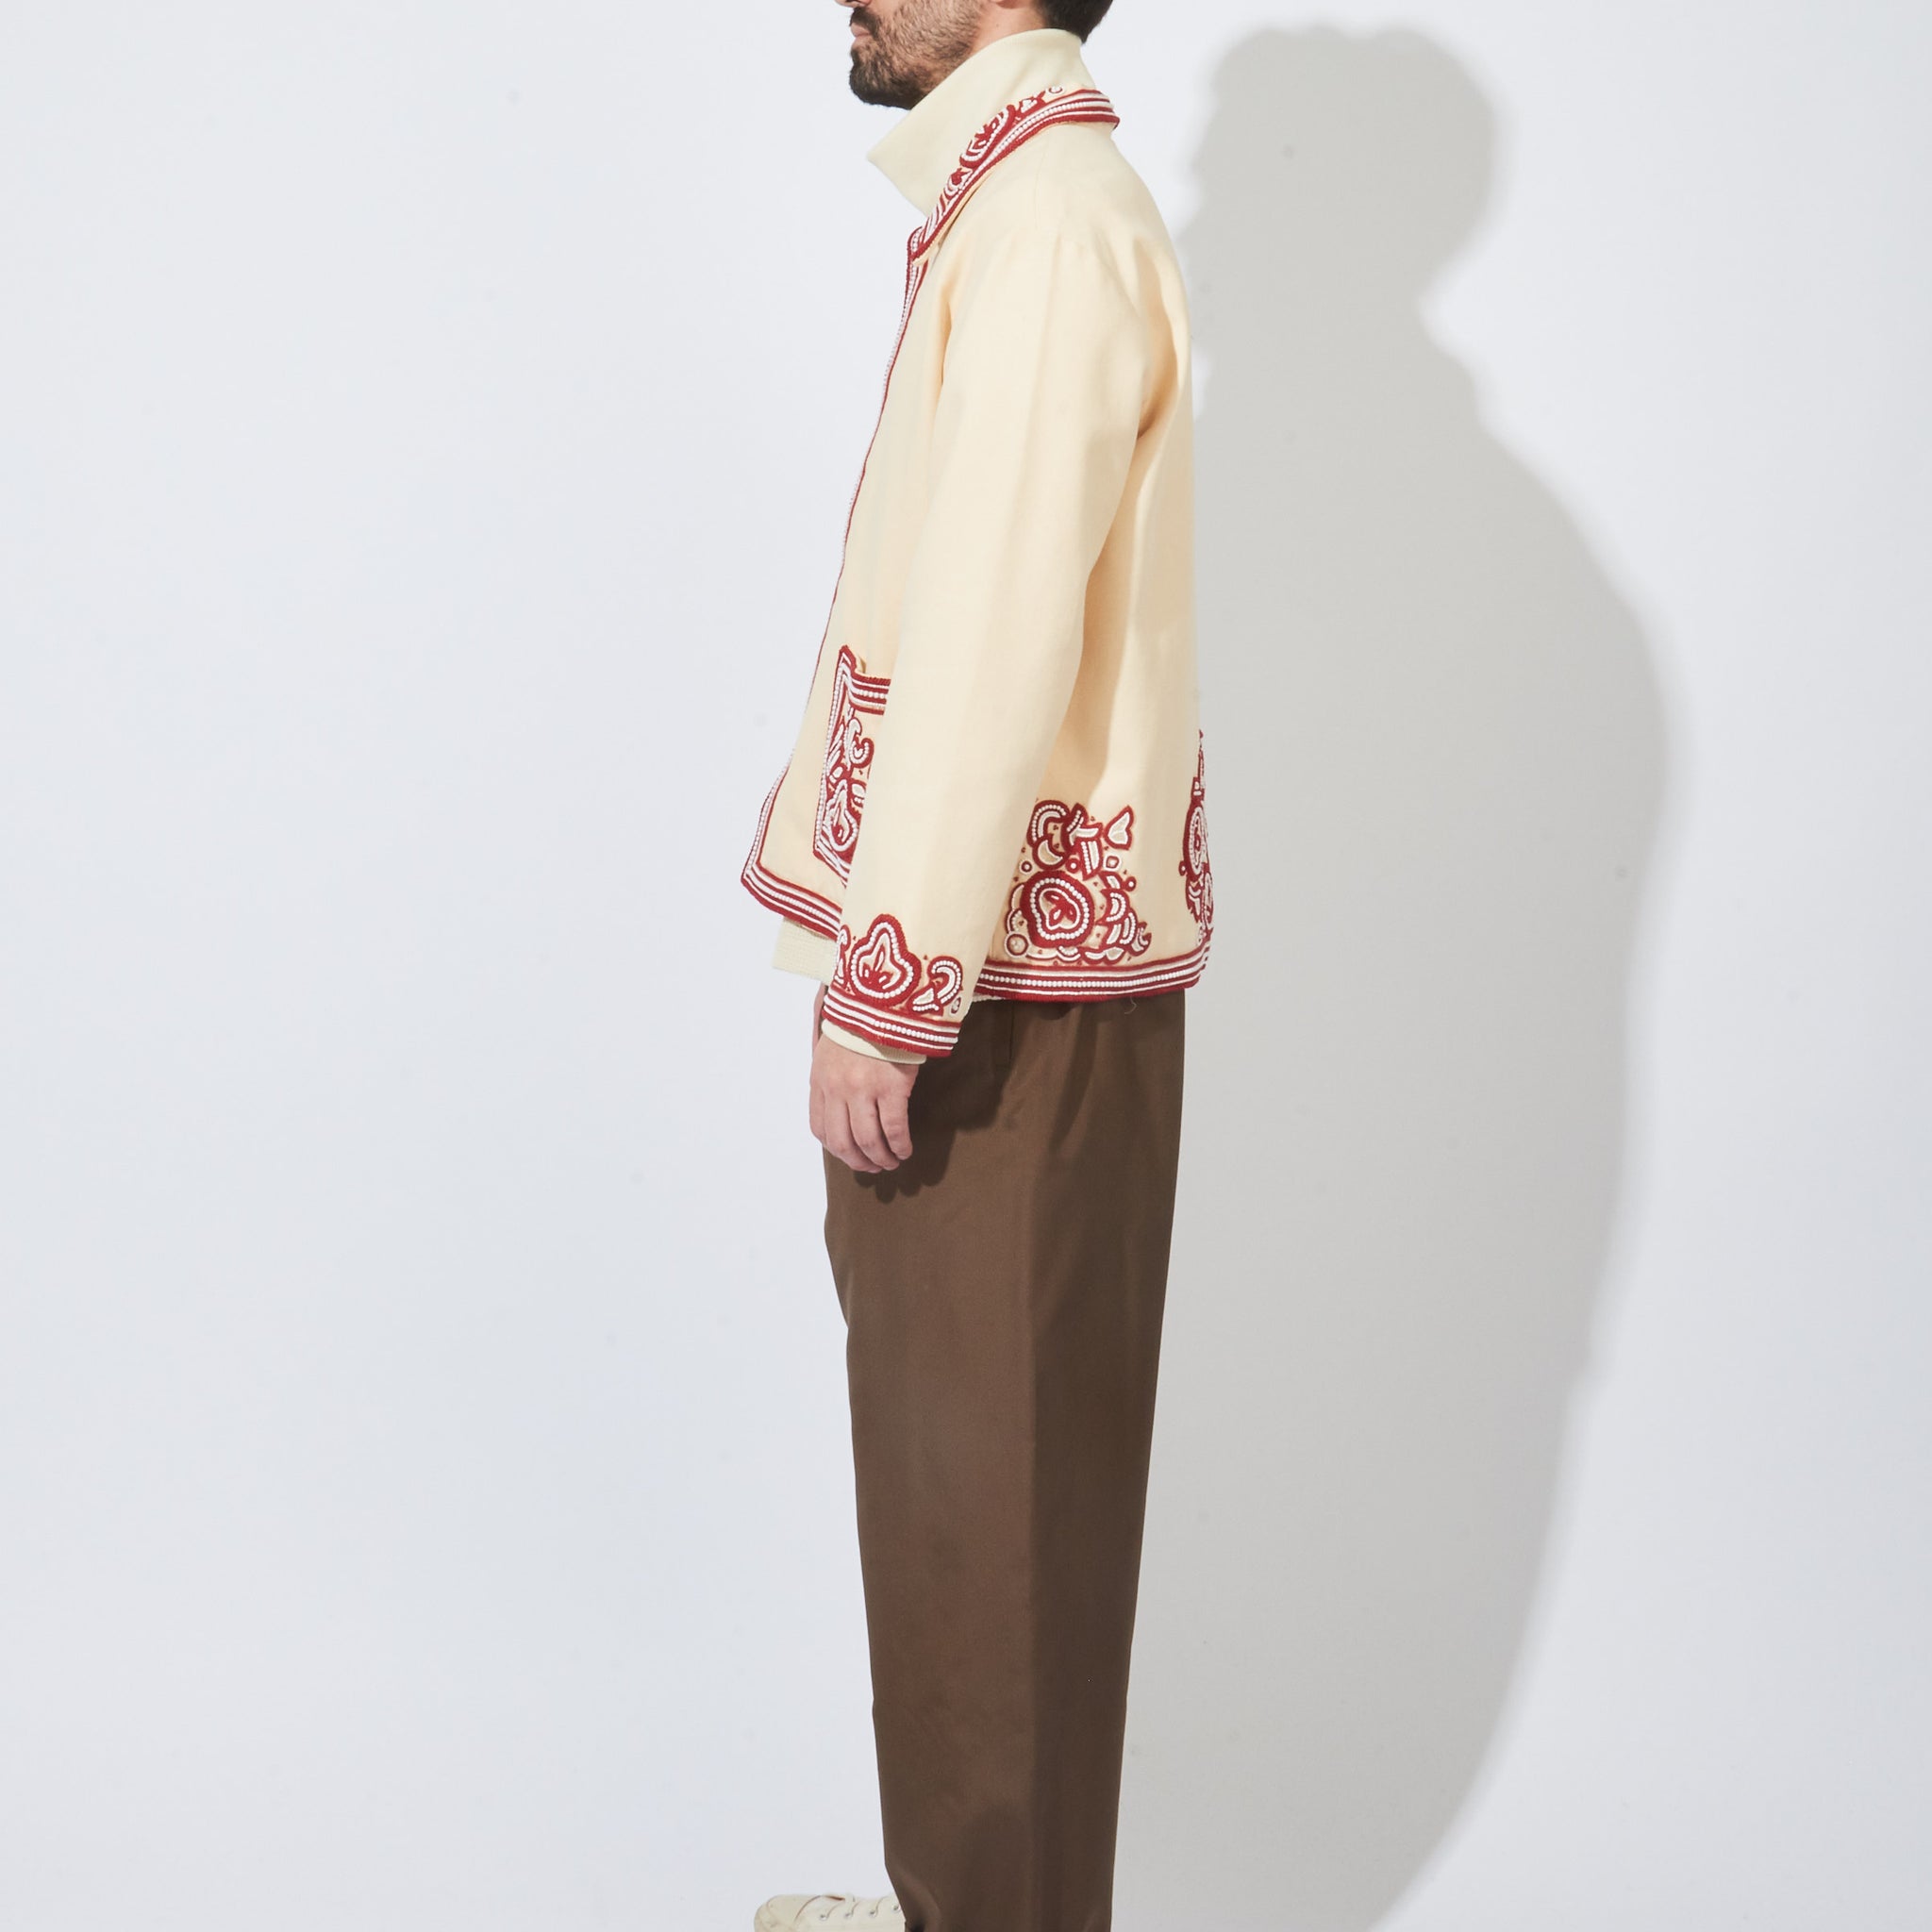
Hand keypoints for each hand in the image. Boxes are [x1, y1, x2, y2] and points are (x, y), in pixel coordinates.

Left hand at [809, 1008, 918, 1172]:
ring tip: (892, 1162)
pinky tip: (905, 1150)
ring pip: (868, 1140)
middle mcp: (837, 1089)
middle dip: (857, 1161)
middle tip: (872, 1167)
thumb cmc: (860, 1023)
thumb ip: (831, 1078)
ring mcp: (863, 1090)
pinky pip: (894, 1129)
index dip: (835, 1149)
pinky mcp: (891, 1087)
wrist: (883, 1000)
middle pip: (842, 1141)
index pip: (820, 1128)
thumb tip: (840, 1108)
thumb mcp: (831, 1050)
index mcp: (820, 1080)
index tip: (850, 1155)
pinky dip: (899, 1145)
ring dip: (880, 1158)